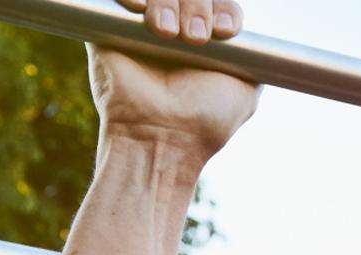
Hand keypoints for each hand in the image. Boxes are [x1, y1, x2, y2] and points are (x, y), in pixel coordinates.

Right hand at [90, 0, 257, 157]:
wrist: (161, 135)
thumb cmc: (206, 120)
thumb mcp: (246, 89)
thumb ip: (252, 57)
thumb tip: (246, 36)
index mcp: (206, 40)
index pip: (218, 3)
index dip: (223, 9)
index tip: (224, 32)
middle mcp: (175, 27)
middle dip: (197, 6)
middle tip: (194, 38)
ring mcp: (142, 25)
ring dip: (167, 3)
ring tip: (166, 32)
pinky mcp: (108, 25)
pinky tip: (138, 7)